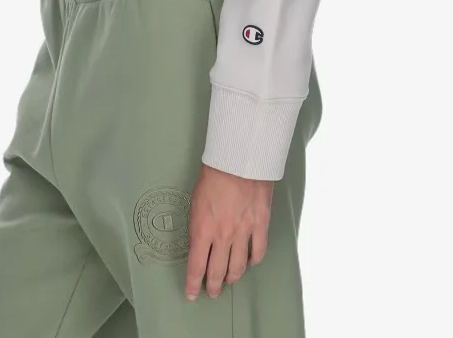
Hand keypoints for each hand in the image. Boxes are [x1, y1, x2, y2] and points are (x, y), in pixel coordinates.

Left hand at [184, 163, 272, 300]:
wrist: (239, 159)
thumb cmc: (213, 174)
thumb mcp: (195, 201)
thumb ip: (198, 224)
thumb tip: (200, 241)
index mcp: (202, 230)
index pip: (196, 267)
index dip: (193, 284)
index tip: (192, 294)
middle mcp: (222, 237)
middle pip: (217, 272)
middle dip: (213, 286)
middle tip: (212, 292)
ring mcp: (243, 233)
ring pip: (238, 267)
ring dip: (232, 277)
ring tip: (229, 280)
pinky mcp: (260, 226)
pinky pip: (258, 252)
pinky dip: (253, 260)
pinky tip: (250, 261)